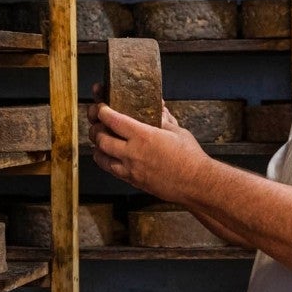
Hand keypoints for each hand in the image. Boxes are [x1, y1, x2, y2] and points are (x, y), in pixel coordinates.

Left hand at [89, 102, 207, 201]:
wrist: (196, 183)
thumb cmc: (190, 157)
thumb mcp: (177, 131)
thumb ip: (164, 119)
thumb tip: (159, 108)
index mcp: (143, 136)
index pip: (113, 120)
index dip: (102, 111)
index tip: (100, 107)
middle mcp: (132, 153)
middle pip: (101, 139)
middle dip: (95, 128)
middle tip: (97, 123)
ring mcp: (131, 169)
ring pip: (101, 157)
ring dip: (97, 147)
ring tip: (99, 140)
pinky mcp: (133, 181)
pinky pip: (111, 170)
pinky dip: (106, 161)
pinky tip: (110, 156)